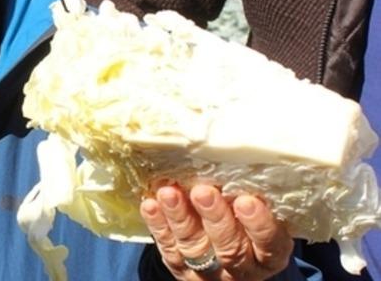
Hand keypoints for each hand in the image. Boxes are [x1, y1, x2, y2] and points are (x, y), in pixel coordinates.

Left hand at [140, 184, 292, 279]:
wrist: (224, 257)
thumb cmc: (246, 220)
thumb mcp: (259, 210)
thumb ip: (251, 192)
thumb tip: (233, 151)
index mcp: (269, 254)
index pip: (269, 243)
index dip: (258, 224)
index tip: (246, 200)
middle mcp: (242, 268)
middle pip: (230, 248)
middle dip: (215, 218)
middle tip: (202, 192)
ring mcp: (210, 272)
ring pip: (195, 249)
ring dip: (181, 218)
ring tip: (169, 193)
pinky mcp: (182, 270)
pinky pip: (169, 250)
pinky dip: (159, 226)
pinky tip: (151, 205)